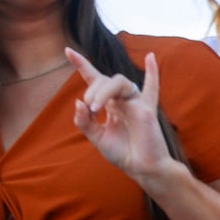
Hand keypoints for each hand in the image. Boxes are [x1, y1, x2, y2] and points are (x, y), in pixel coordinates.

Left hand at [65, 49, 180, 187]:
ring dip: (104, 90)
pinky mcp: (147, 110)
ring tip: (96, 107)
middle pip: (105, 80)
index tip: (68, 50)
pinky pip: (152, 88)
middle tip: (90, 108)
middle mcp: (122, 100)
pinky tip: (150, 56)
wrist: (141, 168)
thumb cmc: (122, 153)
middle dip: (93, 91)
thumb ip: (84, 121)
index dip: (82, 65)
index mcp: (109, 104)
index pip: (94, 79)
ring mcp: (135, 103)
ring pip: (119, 81)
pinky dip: (152, 72)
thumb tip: (78, 102)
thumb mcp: (96, 138)